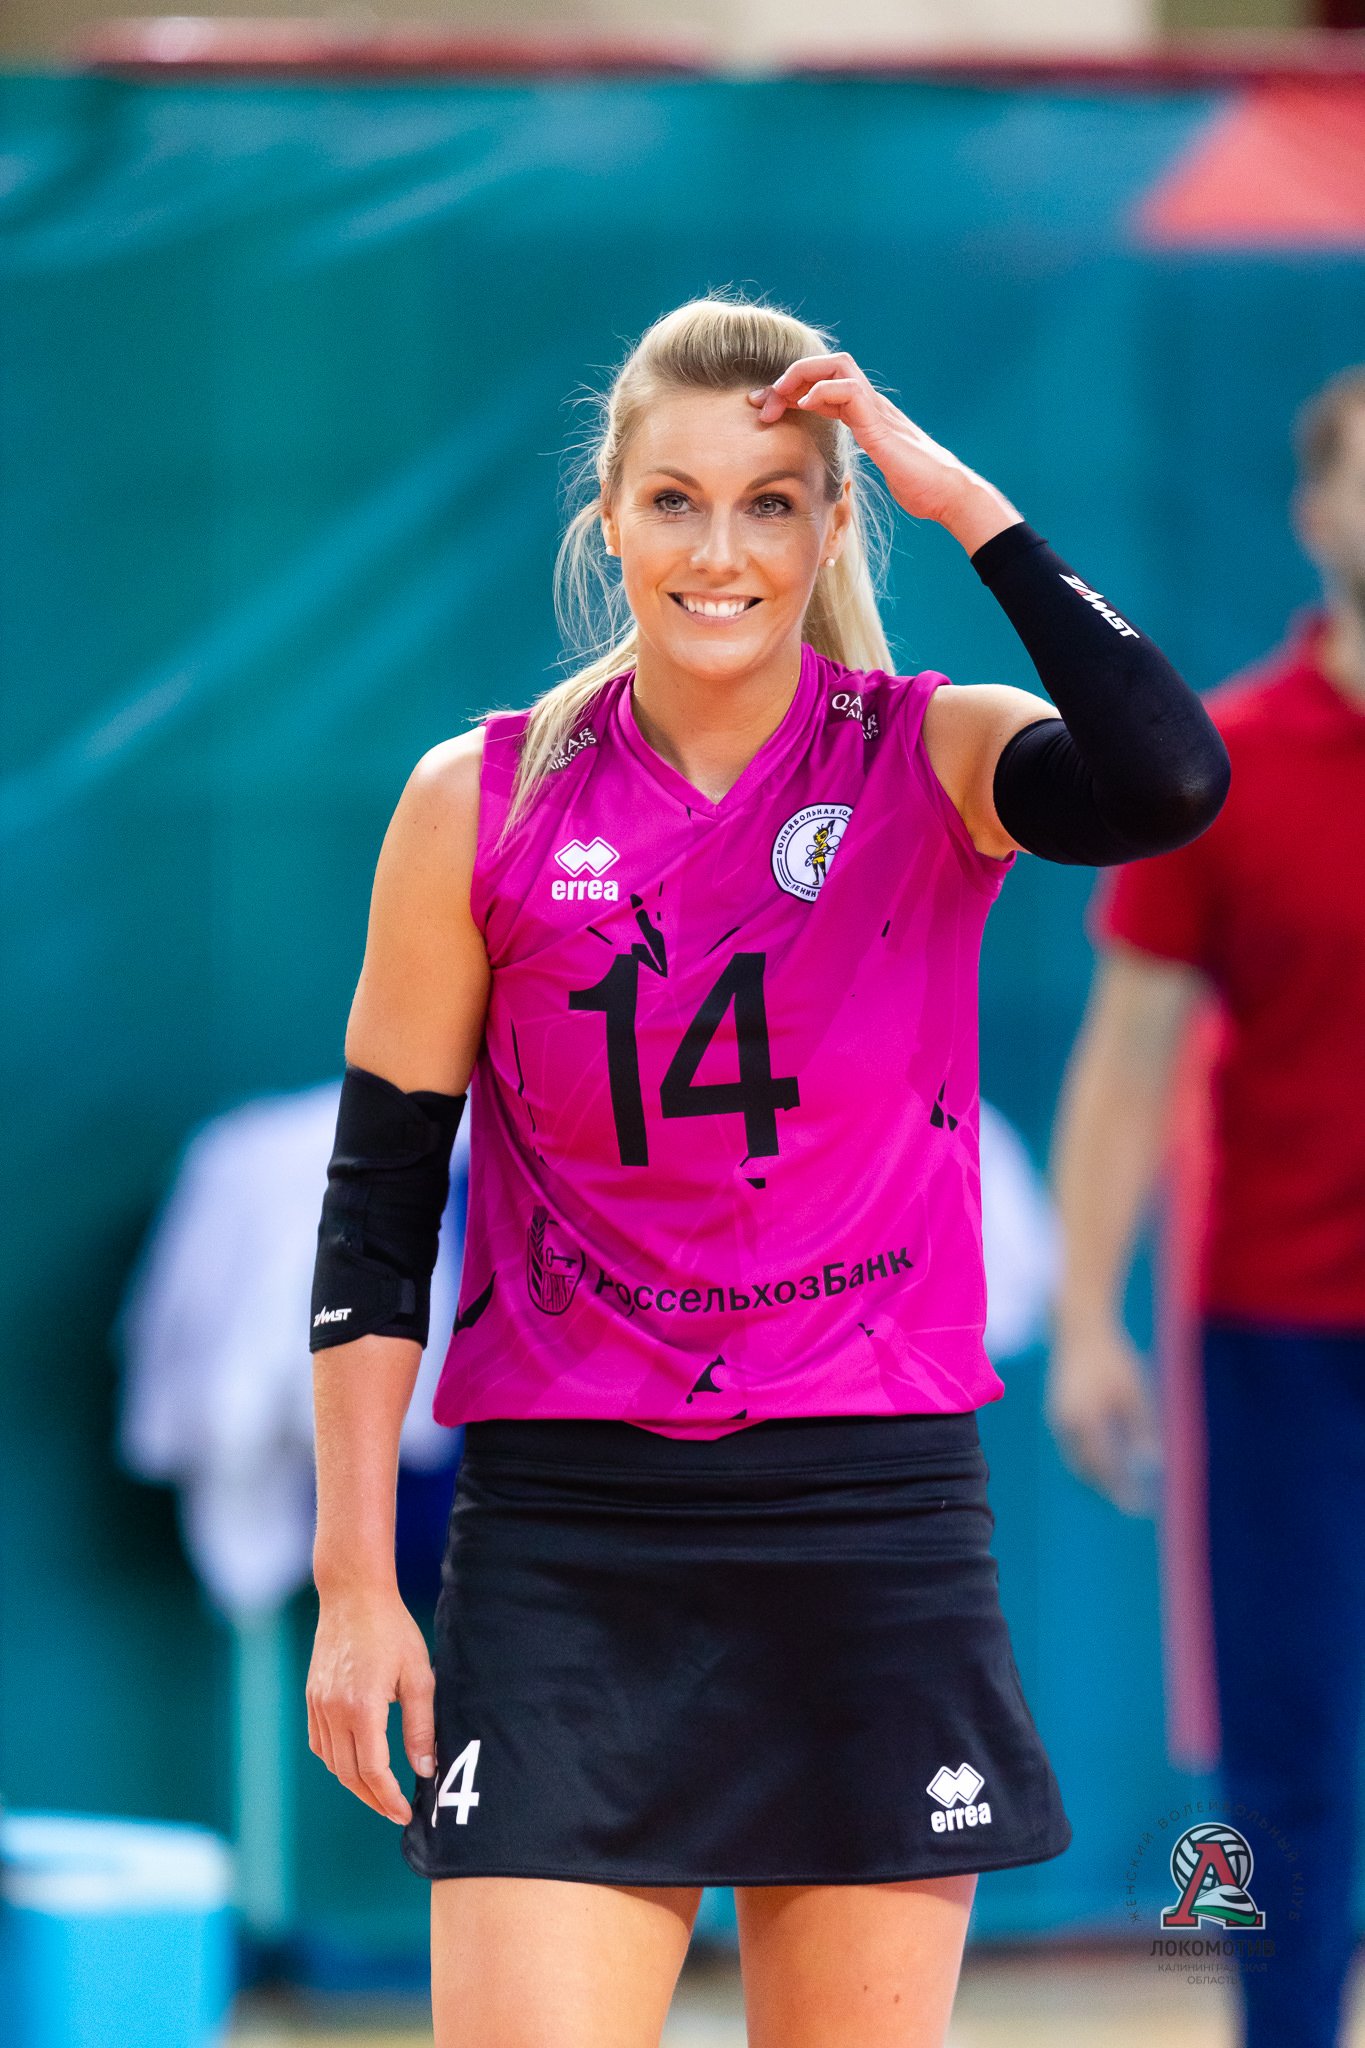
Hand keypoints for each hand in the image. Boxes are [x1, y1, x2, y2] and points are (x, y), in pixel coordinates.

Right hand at [306, 1584, 435, 1824]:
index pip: (372, 1771)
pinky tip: (355, 1763)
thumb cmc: (392, 1630)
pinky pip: (320, 1743)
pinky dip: (336, 1761)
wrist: (353, 1596)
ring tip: (379, 1792)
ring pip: (332, 1762)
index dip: (388, 1798)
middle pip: (349, 1774)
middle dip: (373, 1798)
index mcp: (362, 1708)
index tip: (405, 1813)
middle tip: (395, 1811)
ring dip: (354, 1783)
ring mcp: (318, 1705)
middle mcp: (333, 1711)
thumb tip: (425, 1769)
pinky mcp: (312, 1698)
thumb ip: (420, 1726)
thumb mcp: (418, 1676)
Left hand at [747, 352, 1019, 551]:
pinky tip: (806, 406)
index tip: (763, 409)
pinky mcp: (880, 424)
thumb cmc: (918, 487)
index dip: (790, 392)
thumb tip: (836, 475)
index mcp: (864, 414)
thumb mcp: (876, 470)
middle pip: (827, 366)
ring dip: (801, 376)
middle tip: (761, 402)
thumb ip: (857, 461)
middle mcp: (870, 404)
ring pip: (837, 365)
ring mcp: (876, 410)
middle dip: (789, 377)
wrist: (948, 494)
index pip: (823, 386)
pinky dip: (823, 390)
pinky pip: (849, 389)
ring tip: (778, 397)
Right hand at [1046, 1321, 1163, 1515]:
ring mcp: (1057, 1419)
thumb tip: (1151, 1466)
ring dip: (1097, 1477)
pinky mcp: (1058, 1413)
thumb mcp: (1134, 1392)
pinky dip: (1089, 1460)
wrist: (1080, 1330)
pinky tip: (1107, 1463)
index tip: (1138, 1507)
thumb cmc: (1113, 1359)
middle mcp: (1065, 1424)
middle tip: (1130, 1504)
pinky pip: (1073, 1447)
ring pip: (1076, 1460)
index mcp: (1085, 1420)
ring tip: (1121, 1489)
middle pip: (1086, 1469)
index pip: (1105, 1467)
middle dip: (1107, 1489)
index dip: (1121, 1489)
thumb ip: (1142, 1430)